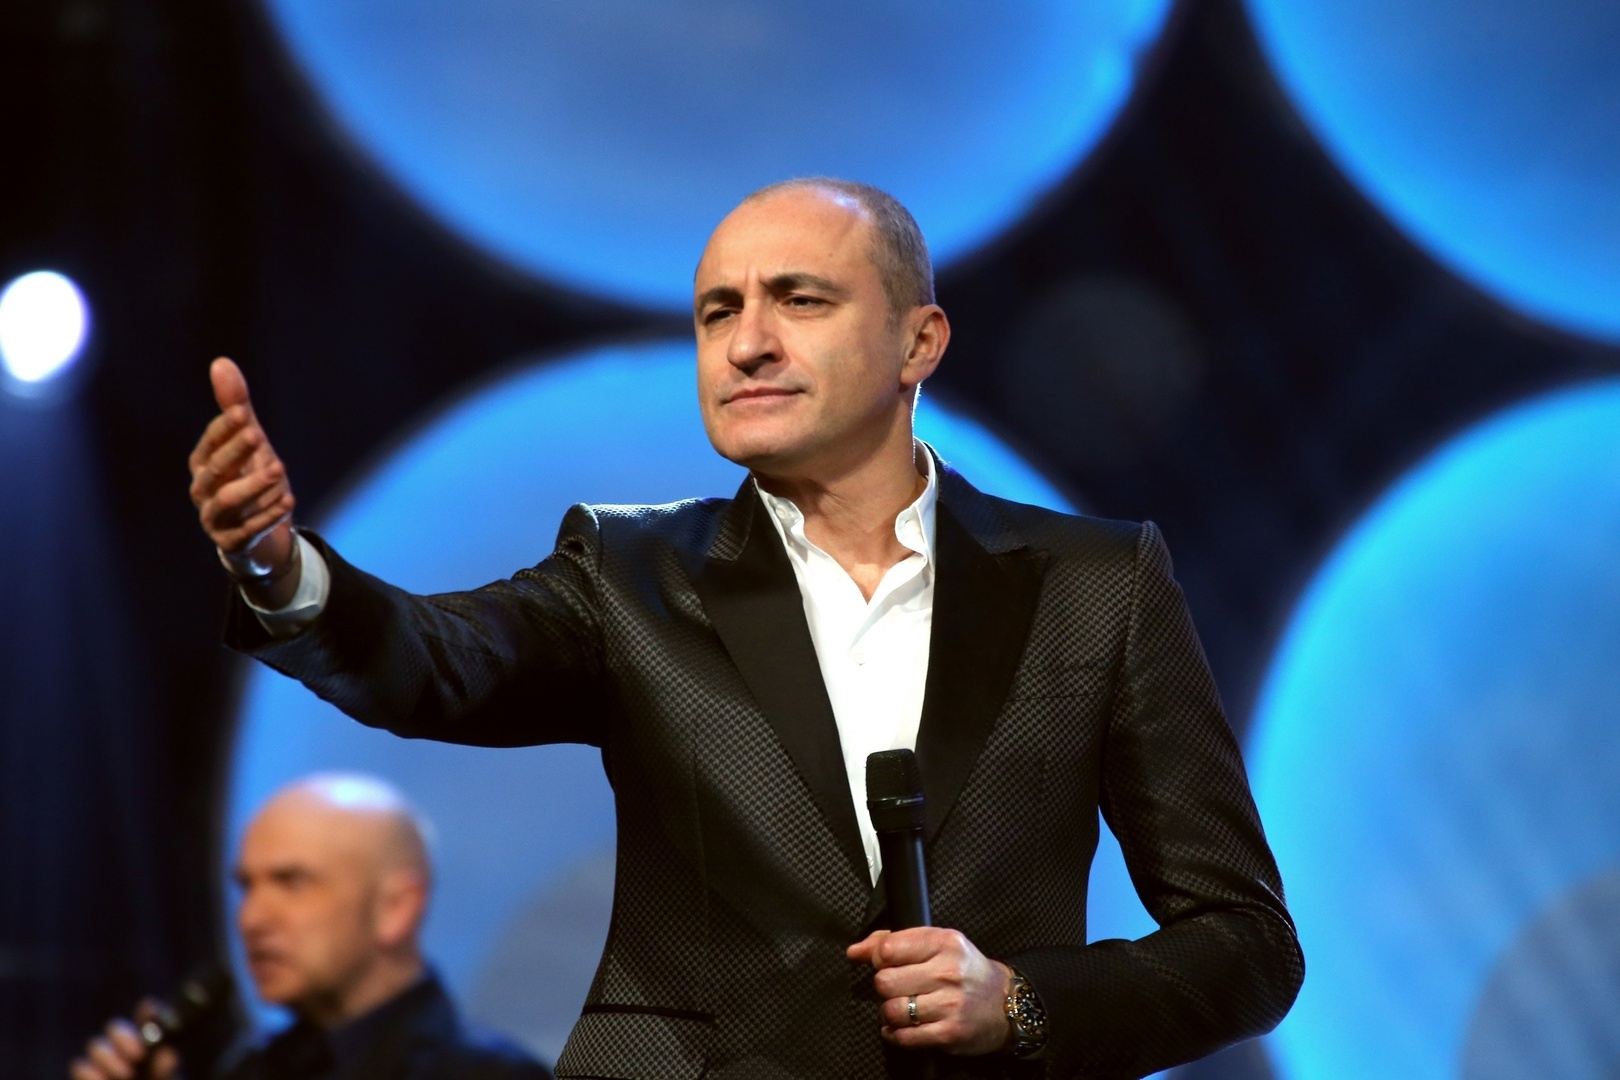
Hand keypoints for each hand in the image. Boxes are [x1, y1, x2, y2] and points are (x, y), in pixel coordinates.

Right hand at [68, 1002, 179, 1079]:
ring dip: (108, 1056)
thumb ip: (164, 1070)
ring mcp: (104, 1064)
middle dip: (124, 1038)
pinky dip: (88, 1072)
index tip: (149, 1010)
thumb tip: (169, 1053)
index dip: (147, 1013)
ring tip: (124, 1073)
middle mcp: (125, 1050)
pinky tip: (99, 1079)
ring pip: (97, 1046)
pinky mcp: (88, 1077)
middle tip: (137, 1054)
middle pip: (116, 1028)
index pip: (147, 1018)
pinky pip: (81, 1067)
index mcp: (150, 1045)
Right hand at [188, 357, 298, 603]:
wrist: (259, 536)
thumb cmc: (251, 480)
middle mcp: (204, 490)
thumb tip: (221, 362)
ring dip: (253, 486)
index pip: (210, 442)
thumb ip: (236, 407)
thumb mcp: (250, 443)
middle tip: (258, 435)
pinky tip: (288, 500)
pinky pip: (248, 530)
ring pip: (228, 502)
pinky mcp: (233, 542)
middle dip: (235, 452)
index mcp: (204, 464)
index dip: (224, 428)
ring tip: (278, 469)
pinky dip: (267, 515)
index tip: (244, 413)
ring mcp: (216, 518)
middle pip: (214, 470)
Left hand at [847, 927, 1012, 1055]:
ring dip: (891, 1012)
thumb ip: (894, 941)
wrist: (1006, 1004)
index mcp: (944, 942)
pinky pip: (905, 1037)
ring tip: (904, 1008)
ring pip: (892, 1010)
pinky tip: (905, 1026)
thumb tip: (855, 951)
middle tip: (898, 988)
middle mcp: (949, 971)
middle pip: (885, 981)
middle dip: (884, 987)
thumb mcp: (937, 944)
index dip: (876, 957)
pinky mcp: (950, 1033)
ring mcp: (950, 1004)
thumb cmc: (965, 971)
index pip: (888, 948)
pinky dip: (896, 1034)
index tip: (883, 963)